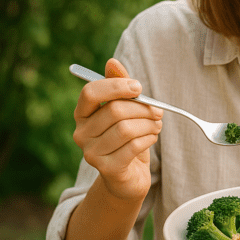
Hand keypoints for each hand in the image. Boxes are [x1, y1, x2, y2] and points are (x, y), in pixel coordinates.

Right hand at [72, 58, 162, 202]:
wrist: (128, 177)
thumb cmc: (126, 138)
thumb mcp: (125, 110)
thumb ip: (119, 86)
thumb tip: (112, 62)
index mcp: (82, 114)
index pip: (91, 92)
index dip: (116, 86)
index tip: (138, 87)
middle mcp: (81, 133)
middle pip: (115, 110)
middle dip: (143, 108)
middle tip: (158, 111)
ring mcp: (91, 153)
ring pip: (126, 129)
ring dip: (149, 124)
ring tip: (157, 125)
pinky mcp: (107, 169)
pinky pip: (133, 146)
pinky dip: (149, 139)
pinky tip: (152, 137)